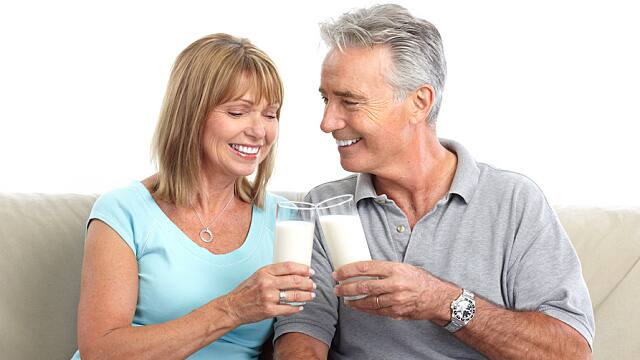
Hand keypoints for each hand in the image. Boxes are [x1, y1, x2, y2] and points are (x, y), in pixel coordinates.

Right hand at [221, 262, 315, 325]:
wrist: (233, 307)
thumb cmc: (247, 290)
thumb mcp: (258, 275)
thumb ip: (274, 273)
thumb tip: (295, 273)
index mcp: (265, 272)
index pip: (288, 267)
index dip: (302, 268)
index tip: (310, 271)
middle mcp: (267, 283)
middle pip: (294, 280)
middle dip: (308, 283)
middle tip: (313, 284)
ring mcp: (268, 297)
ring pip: (294, 295)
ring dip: (306, 296)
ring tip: (311, 295)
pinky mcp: (269, 310)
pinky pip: (288, 309)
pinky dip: (297, 308)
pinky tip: (301, 307)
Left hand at [333, 260, 454, 320]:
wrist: (437, 297)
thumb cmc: (419, 280)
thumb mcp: (403, 267)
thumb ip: (384, 269)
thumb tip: (362, 269)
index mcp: (395, 269)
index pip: (365, 267)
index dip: (348, 270)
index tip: (338, 272)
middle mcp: (395, 284)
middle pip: (364, 286)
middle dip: (346, 287)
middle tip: (336, 287)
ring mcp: (396, 300)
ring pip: (368, 301)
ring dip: (353, 300)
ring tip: (344, 298)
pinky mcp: (396, 312)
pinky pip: (375, 311)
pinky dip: (364, 308)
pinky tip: (357, 306)